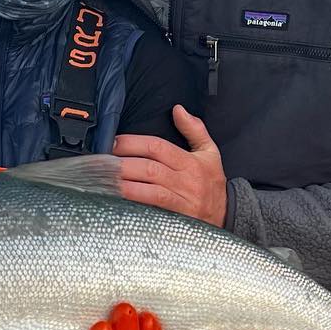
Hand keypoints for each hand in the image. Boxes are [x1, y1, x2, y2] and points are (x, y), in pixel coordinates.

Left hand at [112, 107, 226, 224]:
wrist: (228, 216)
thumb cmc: (213, 183)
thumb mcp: (210, 153)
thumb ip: (194, 129)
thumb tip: (178, 110)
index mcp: (190, 162)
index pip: (158, 147)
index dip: (133, 143)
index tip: (114, 142)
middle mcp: (186, 181)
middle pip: (149, 168)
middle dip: (123, 163)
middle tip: (102, 161)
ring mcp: (181, 201)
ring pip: (149, 191)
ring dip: (125, 185)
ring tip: (105, 180)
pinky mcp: (177, 219)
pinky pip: (153, 211)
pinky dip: (135, 205)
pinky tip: (119, 200)